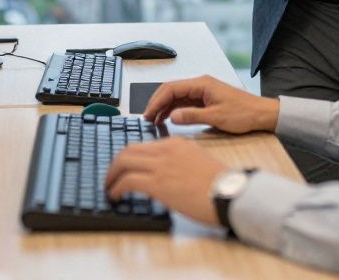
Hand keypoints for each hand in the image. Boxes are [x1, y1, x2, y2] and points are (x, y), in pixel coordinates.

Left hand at [105, 137, 225, 225]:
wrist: (229, 192)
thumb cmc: (220, 183)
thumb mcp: (198, 162)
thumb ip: (180, 162)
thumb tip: (167, 175)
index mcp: (177, 143)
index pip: (145, 145)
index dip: (131, 157)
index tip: (126, 168)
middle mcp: (166, 149)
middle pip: (129, 149)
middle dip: (116, 163)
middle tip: (111, 176)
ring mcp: (161, 165)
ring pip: (123, 161)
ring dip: (112, 174)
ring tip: (109, 186)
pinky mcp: (157, 183)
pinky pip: (127, 181)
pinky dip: (116, 187)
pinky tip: (115, 195)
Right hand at [144, 74, 278, 134]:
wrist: (262, 114)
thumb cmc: (244, 113)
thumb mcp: (217, 117)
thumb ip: (192, 116)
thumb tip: (172, 116)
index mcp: (202, 84)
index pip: (171, 88)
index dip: (157, 101)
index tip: (148, 114)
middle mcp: (200, 84)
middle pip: (171, 90)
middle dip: (157, 103)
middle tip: (147, 117)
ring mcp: (202, 92)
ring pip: (176, 96)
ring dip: (164, 107)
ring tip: (154, 120)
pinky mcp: (205, 99)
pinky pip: (184, 102)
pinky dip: (174, 109)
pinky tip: (168, 118)